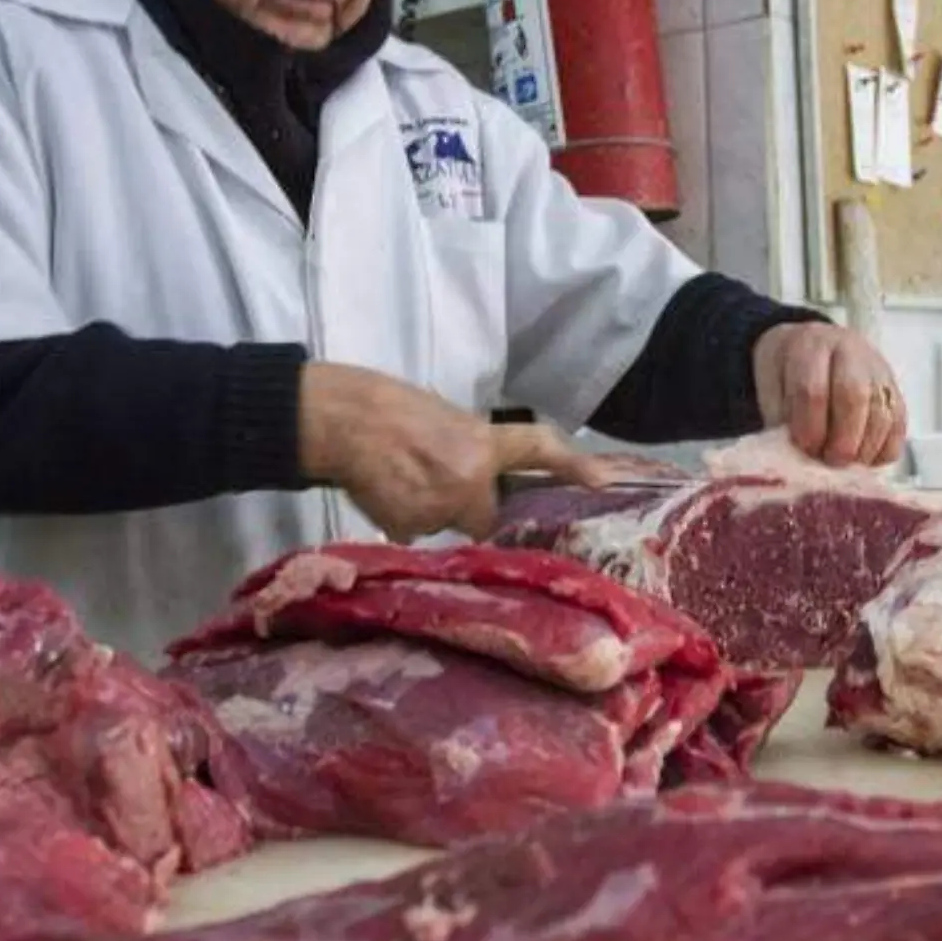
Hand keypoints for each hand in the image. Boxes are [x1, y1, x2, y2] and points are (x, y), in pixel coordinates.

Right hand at [298, 363, 607, 541]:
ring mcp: (439, 508)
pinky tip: (384, 492)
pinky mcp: (409, 527)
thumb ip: (472, 451)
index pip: (537, 449)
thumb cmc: (387, 407)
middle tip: (435, 477)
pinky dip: (403, 518)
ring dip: (431, 510)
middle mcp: (469, 479)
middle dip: (468, 505)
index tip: (604, 481)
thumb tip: (481, 479)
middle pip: (484, 514)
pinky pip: (416, 533)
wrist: (338, 419)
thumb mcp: (445, 417)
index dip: (573, 465)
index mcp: (481, 443)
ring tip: (400, 477)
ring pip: (447, 524)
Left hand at [752, 322, 906, 466]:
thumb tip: (795, 456)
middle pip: (854, 395)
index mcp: (810, 347)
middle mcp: (849, 351)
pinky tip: (866, 462)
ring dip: (866, 447)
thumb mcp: (771, 385)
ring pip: (882, 410)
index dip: (810, 425)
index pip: (813, 388)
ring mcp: (878, 369)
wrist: (814, 344)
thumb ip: (780, 416)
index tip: (806, 449)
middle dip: (843, 438)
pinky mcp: (894, 390)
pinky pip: (899, 423)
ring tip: (847, 465)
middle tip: (831, 462)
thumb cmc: (788, 373)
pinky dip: (885, 449)